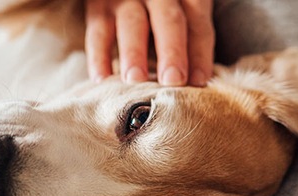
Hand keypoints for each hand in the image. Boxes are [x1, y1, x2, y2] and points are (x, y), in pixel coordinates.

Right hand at [85, 0, 213, 86]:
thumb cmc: (160, 15)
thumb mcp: (178, 17)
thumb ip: (188, 41)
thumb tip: (195, 85)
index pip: (197, 24)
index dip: (199, 53)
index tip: (198, 82)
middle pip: (169, 20)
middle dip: (172, 51)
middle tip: (173, 80)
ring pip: (132, 23)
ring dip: (134, 53)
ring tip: (135, 79)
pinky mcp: (98, 5)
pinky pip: (97, 32)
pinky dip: (99, 56)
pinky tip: (101, 80)